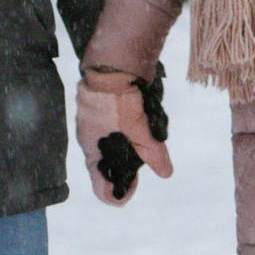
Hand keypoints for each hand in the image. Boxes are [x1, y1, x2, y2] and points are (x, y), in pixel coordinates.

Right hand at [77, 65, 171, 205]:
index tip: (133, 187)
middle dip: (125, 170)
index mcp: (92, 148)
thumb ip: (152, 152)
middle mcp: (89, 138)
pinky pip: (111, 130)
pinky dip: (125, 134)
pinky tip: (139, 127)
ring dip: (126, 151)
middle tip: (144, 165)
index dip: (117, 193)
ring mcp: (93, 123)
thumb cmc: (118, 98)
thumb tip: (166, 173)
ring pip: (110, 147)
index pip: (100, 185)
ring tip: (144, 144)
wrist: (112, 61)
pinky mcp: (101, 109)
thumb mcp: (138, 128)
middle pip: (106, 166)